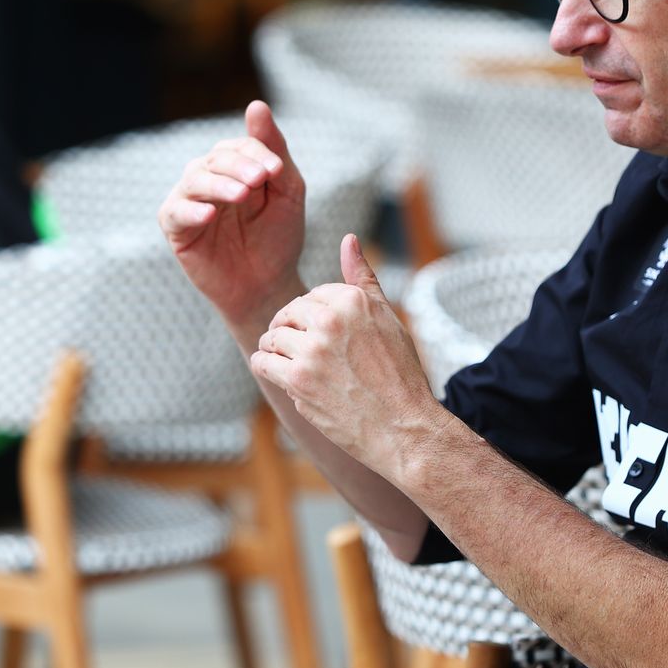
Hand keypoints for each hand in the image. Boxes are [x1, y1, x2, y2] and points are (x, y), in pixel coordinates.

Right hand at [158, 100, 306, 321]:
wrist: (268, 285)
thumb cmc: (277, 238)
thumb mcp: (286, 191)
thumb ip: (274, 151)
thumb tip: (256, 105)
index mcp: (234, 166)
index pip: (239, 146)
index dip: (257, 152)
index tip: (276, 170)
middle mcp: (208, 177)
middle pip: (215, 158)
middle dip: (240, 166)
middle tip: (261, 180)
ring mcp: (189, 201)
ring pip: (195, 180)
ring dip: (219, 184)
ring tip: (242, 196)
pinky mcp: (175, 228)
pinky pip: (175, 212)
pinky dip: (191, 210)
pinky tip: (209, 214)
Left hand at [250, 234, 440, 479]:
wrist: (404, 428)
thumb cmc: (399, 374)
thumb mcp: (386, 316)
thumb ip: (362, 277)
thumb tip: (348, 239)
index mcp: (352, 300)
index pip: (311, 296)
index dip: (313, 316)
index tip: (325, 336)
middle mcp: (330, 320)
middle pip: (288, 314)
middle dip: (290, 330)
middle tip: (304, 350)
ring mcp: (312, 351)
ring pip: (271, 338)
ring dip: (275, 350)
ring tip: (294, 363)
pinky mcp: (298, 380)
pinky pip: (262, 362)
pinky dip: (266, 367)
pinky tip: (282, 374)